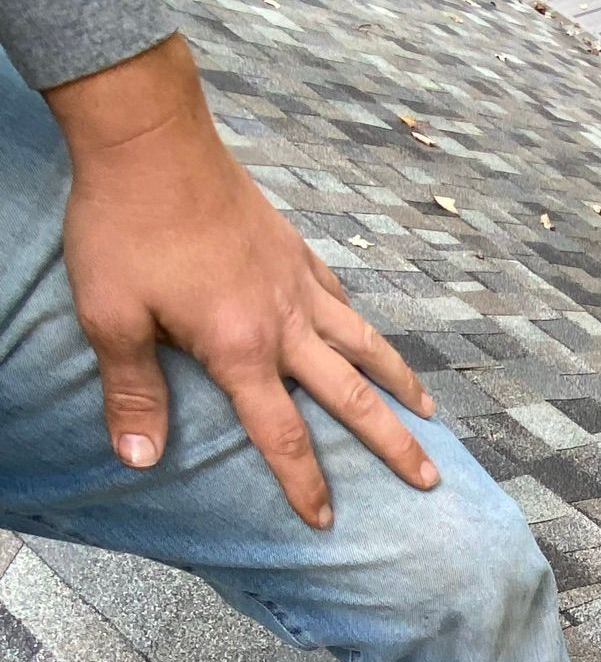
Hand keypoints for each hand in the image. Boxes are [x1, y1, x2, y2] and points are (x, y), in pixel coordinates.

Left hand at [47, 35, 438, 528]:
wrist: (151, 139)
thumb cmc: (124, 229)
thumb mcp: (109, 317)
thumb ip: (132, 392)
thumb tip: (139, 458)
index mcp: (241, 348)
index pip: (283, 434)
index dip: (306, 483)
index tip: (326, 521)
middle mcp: (285, 323)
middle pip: (352, 396)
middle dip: (393, 444)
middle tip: (429, 479)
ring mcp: (297, 283)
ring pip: (365, 342)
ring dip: (400, 382)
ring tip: (428, 411)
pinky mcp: (294, 249)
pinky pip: (341, 297)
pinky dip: (359, 323)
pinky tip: (366, 333)